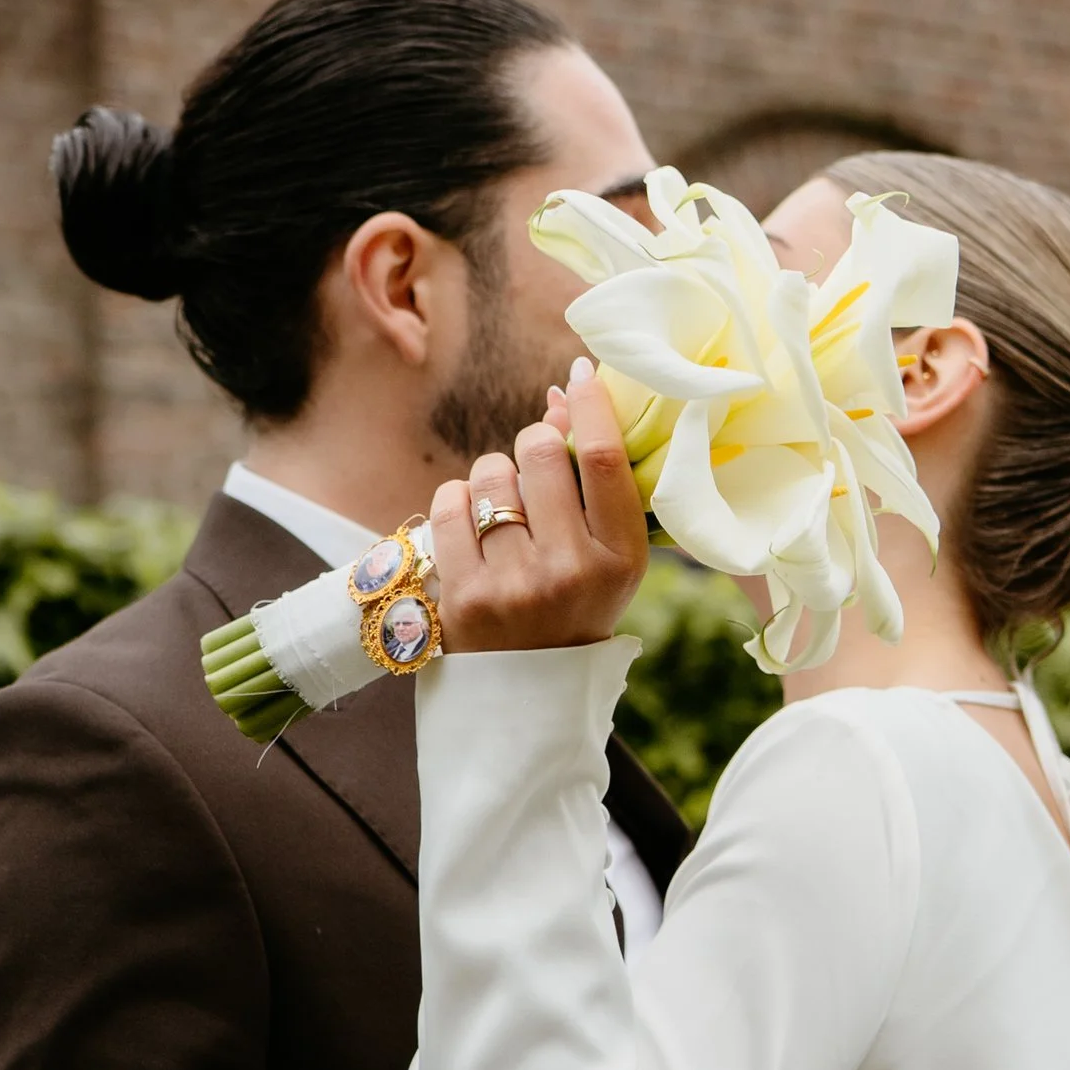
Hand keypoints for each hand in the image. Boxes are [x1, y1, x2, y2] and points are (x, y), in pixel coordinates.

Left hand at [430, 361, 650, 652]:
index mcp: (620, 560)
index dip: (591, 404)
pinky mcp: (463, 597)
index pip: (604, 459)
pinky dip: (456, 500)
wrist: (528, 695)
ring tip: (501, 509)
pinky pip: (449, 504)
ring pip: (490, 474)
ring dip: (492, 475)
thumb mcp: (603, 557)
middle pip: (541, 453)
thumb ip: (590, 482)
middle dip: (532, 444)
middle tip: (532, 465)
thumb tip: (560, 396)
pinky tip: (470, 524)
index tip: (581, 374)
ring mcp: (514, 586)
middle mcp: (571, 572)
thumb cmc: (573, 608)